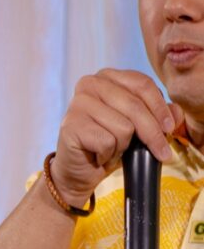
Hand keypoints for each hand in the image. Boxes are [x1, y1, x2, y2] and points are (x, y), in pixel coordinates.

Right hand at [49, 69, 180, 206]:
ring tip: (112, 150)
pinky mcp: (71, 125)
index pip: (142, 85)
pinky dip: (107, 155)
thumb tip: (177, 114)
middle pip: (135, 106)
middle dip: (152, 133)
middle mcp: (90, 84)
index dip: (160, 108)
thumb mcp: (136, 128)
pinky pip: (107, 142)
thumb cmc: (106, 145)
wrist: (78, 172)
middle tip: (161, 152)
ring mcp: (78, 103)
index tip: (170, 128)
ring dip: (122, 147)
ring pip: (123, 127)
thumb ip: (158, 115)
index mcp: (107, 76)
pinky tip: (98, 155)